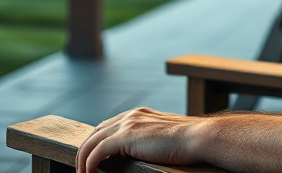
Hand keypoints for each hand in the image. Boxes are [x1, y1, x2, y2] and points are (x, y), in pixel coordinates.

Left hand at [76, 107, 197, 171]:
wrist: (199, 137)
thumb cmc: (190, 141)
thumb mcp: (168, 136)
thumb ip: (154, 139)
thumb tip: (153, 150)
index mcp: (139, 114)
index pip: (109, 125)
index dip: (98, 142)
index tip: (95, 158)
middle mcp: (131, 115)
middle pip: (96, 131)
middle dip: (86, 150)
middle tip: (83, 168)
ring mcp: (128, 124)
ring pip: (92, 141)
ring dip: (83, 159)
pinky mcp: (126, 137)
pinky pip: (97, 151)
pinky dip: (90, 163)